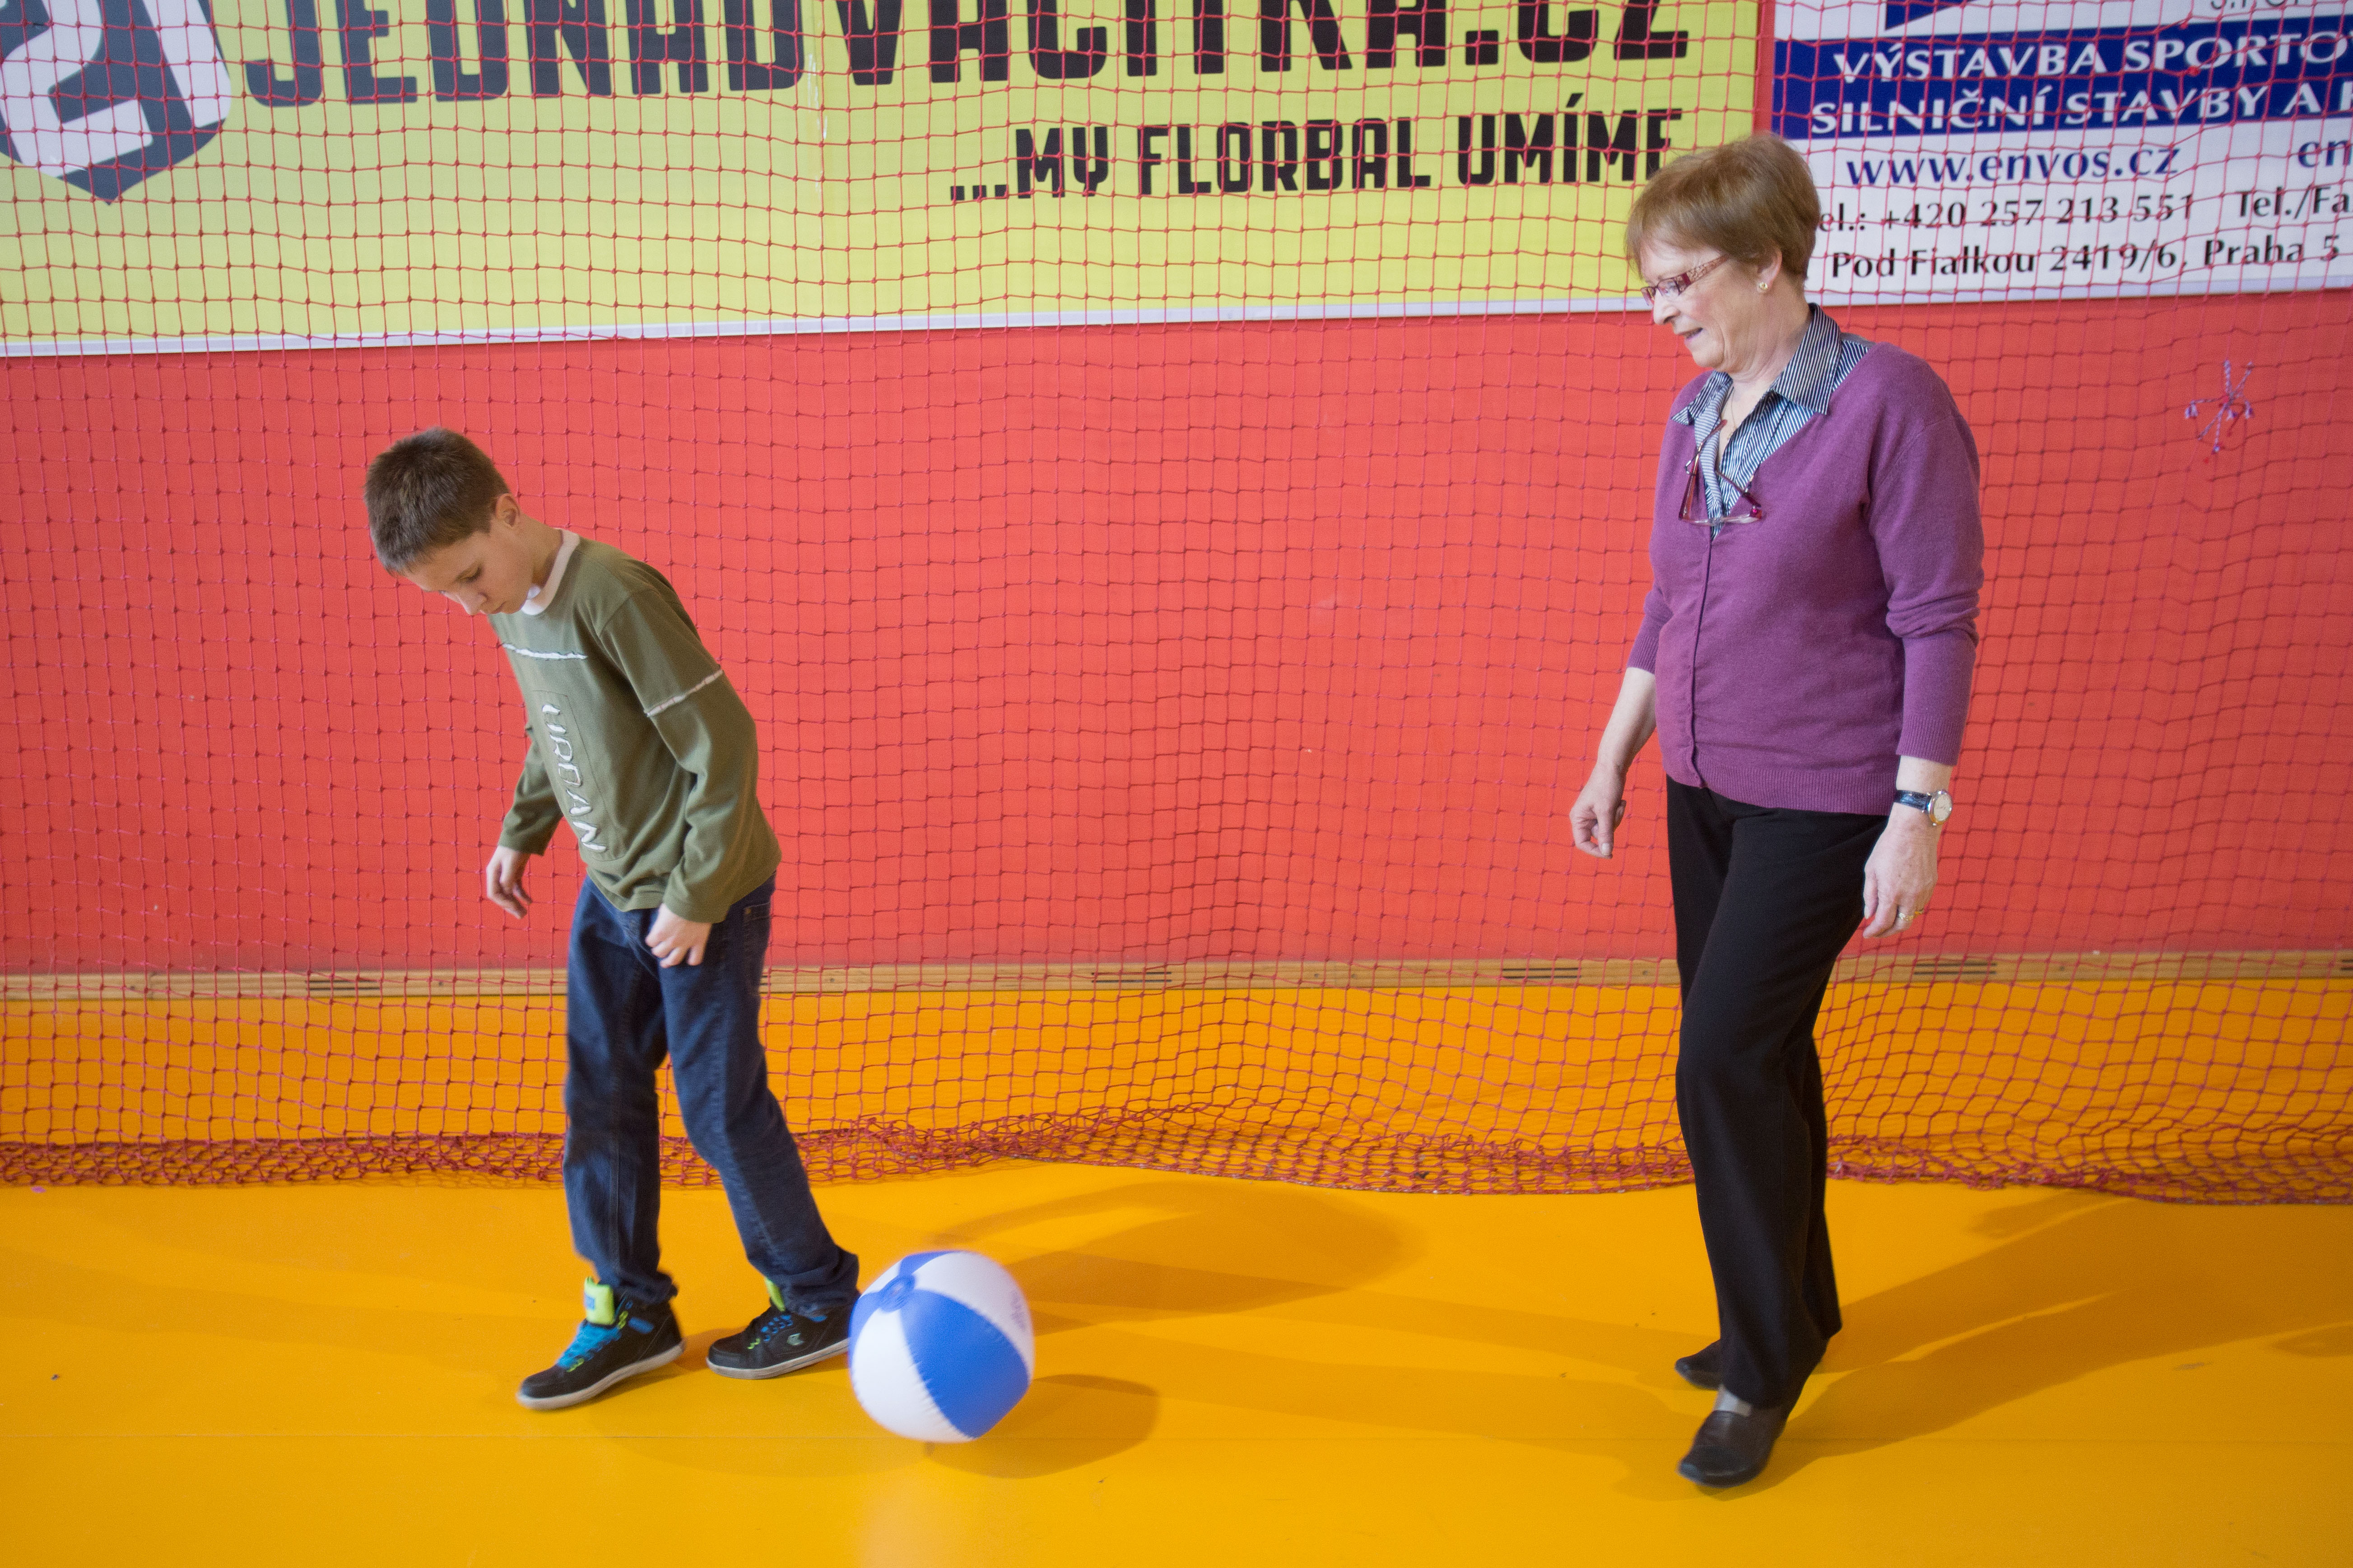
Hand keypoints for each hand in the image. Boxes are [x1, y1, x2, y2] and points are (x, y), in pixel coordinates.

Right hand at [484, 847, 534, 920]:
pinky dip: (522, 895)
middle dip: (510, 906)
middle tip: (522, 916)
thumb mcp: (512, 862)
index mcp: (493, 873)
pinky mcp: (515, 873)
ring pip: (509, 893)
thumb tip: (507, 892)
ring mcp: (506, 874)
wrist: (522, 833)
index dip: (504, 902)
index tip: (515, 907)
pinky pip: (517, 887)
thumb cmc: (515, 847)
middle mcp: (497, 875)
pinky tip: (530, 901)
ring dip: (516, 903)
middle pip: (502, 896)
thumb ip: (508, 878)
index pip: (494, 893)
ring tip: (525, 912)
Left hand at [646, 907, 712, 966]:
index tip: (653, 938)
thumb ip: (661, 919)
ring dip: (669, 962)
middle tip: (660, 948)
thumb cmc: (678, 901)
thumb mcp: (663, 909)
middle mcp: (671, 941)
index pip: (650, 942)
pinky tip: (690, 960)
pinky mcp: (698, 943)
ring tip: (668, 962)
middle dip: (658, 951)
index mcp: (660, 932)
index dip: (651, 940)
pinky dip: (692, 961)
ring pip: (674, 960)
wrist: (696, 900)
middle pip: (659, 953)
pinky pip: (696, 958)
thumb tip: (661, 920)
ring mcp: (685, 944)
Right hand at [1570, 768, 1630, 858]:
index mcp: (1577, 818)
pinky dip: (1617, 813)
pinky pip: (1611, 820)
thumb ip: (1605, 833)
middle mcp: (1582, 817)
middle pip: (1598, 836)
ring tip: (1618, 803)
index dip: (1595, 851)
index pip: (1582, 843)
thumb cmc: (1606, 786)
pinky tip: (1619, 801)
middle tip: (1616, 811)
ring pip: (1607, 828)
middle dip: (1611, 826)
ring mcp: (1592, 814)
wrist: (1613, 767)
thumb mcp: (1607, 812)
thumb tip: (1606, 852)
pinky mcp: (1602, 810)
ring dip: (1616, 818)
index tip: (1610, 855)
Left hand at [1859, 809, 1938, 937]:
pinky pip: (1921, 904)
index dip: (1874, 932)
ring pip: (1912, 916)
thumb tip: (1869, 915)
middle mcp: (1909, 896)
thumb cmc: (1888, 847)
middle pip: (1901, 926)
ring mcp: (1923, 891)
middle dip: (1888, 932)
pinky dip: (1910, 909)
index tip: (1866, 934)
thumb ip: (1870, 895)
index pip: (1883, 923)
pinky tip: (1901, 904)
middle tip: (1877, 931)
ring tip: (1888, 918)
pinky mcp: (1931, 885)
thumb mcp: (1871, 870)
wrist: (1915, 830)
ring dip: (1900, 921)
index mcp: (1891, 893)